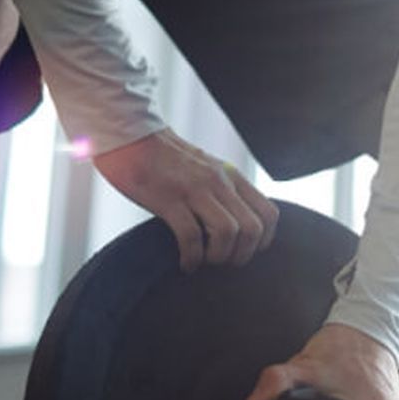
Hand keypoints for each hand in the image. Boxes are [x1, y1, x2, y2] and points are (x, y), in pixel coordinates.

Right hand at [93, 129, 277, 271]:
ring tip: (203, 261)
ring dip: (218, 256)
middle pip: (252, 229)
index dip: (263, 241)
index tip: (245, 250)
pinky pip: (191, 237)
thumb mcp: (206, 168)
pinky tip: (185, 263)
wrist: (129, 136)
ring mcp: (194, 189)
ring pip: (227, 233)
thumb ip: (222, 189)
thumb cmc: (165, 158)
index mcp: (231, 175)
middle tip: (224, 261)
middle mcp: (218, 181)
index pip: (268, 213)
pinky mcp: (168, 199)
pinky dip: (192, 257)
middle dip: (242, 255)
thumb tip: (233, 222)